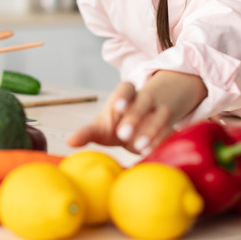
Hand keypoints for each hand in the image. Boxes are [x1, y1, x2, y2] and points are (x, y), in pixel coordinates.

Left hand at [67, 71, 206, 153]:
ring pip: (160, 115)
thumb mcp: (102, 126)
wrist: (147, 122)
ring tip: (139, 147)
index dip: (123, 97)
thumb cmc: (119, 123)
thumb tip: (69, 141)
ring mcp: (160, 110)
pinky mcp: (171, 126)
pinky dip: (162, 140)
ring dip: (150, 130)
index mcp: (126, 94)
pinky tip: (153, 151)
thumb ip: (87, 133)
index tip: (117, 108)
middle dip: (134, 117)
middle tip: (123, 134)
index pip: (126, 88)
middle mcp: (145, 99)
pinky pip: (170, 130)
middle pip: (143, 102)